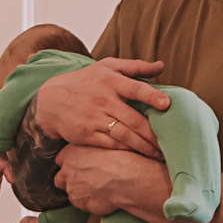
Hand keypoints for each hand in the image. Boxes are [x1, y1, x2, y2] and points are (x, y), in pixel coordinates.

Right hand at [34, 60, 168, 155]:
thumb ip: (135, 67)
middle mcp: (103, 100)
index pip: (134, 88)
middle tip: (173, 142)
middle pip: (134, 120)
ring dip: (145, 147)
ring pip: (125, 136)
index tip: (167, 104)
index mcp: (110, 81)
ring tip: (161, 154)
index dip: (151, 95)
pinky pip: (112, 145)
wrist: (50, 101)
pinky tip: (141, 155)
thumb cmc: (84, 81)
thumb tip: (162, 66)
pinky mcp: (87, 135)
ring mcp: (94, 119)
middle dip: (155, 134)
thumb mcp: (106, 67)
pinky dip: (128, 151)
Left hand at [54, 144, 169, 216]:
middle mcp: (67, 171)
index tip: (78, 166)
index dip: (70, 164)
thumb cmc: (120, 158)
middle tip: (86, 180)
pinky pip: (82, 204)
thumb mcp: (103, 145)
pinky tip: (103, 198)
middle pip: (60, 178)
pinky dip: (90, 202)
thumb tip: (93, 153)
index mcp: (71, 153)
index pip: (60, 159)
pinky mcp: (81, 203)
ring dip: (81, 192)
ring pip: (72, 193)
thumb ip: (90, 150)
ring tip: (99, 189)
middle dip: (70, 180)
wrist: (127, 178)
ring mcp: (73, 189)